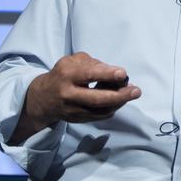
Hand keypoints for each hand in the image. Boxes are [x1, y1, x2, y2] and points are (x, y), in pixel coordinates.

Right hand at [9, 51, 140, 144]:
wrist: (44, 98)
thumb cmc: (64, 73)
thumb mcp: (72, 61)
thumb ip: (92, 63)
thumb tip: (113, 72)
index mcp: (67, 75)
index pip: (88, 75)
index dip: (106, 74)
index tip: (123, 74)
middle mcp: (69, 94)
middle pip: (96, 99)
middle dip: (119, 96)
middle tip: (136, 91)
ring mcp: (73, 110)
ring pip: (100, 110)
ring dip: (119, 102)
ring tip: (130, 93)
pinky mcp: (77, 120)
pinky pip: (99, 116)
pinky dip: (112, 108)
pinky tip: (119, 99)